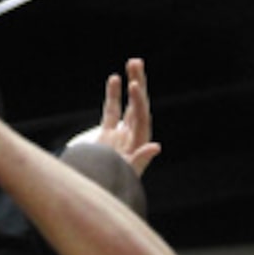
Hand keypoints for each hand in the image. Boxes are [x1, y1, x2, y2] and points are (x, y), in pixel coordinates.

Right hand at [94, 59, 159, 176]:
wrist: (97, 192)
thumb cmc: (114, 185)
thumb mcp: (128, 173)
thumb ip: (141, 158)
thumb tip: (156, 146)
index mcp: (140, 143)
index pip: (141, 116)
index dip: (138, 101)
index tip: (133, 85)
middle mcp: (134, 137)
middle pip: (139, 106)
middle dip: (138, 85)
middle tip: (136, 63)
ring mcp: (121, 135)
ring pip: (128, 105)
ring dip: (131, 85)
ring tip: (132, 63)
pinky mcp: (108, 137)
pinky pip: (112, 112)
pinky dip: (113, 96)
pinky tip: (114, 79)